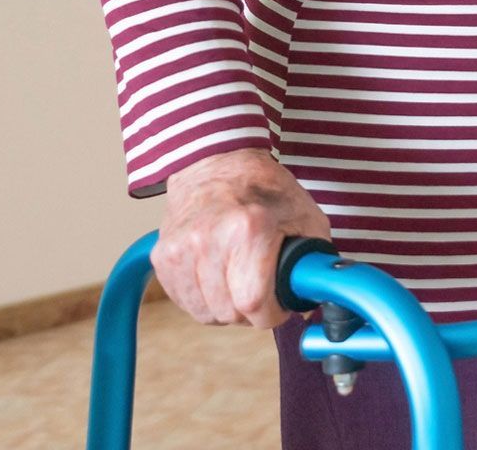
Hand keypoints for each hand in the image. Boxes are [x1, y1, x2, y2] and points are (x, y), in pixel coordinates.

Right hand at [151, 148, 330, 328]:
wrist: (217, 163)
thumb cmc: (264, 189)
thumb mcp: (306, 216)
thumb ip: (314, 262)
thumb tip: (311, 301)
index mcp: (249, 228)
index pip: (253, 301)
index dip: (271, 313)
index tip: (278, 306)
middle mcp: (209, 239)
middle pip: (230, 311)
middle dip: (251, 311)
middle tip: (260, 289)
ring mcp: (181, 249)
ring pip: (207, 313)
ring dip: (227, 307)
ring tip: (238, 278)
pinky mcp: (162, 257)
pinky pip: (185, 302)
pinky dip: (204, 299)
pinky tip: (217, 276)